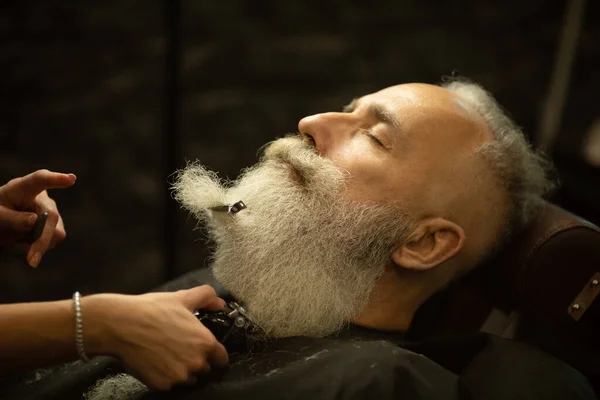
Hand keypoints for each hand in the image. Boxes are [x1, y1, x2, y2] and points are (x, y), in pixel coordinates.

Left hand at [0, 169, 75, 266]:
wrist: (0, 225)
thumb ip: (12, 218)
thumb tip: (35, 220)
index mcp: (24, 188)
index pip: (41, 180)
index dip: (56, 179)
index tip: (71, 180)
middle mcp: (43, 199)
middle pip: (52, 216)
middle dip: (43, 239)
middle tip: (32, 262)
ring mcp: (52, 213)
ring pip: (57, 233)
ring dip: (39, 246)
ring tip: (17, 245)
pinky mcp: (56, 227)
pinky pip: (53, 242)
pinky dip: (38, 248)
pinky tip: (26, 243)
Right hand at [85, 285, 228, 390]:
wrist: (121, 325)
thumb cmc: (152, 310)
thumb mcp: (182, 297)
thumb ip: (206, 297)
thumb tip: (220, 303)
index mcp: (205, 342)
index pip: (221, 358)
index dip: (215, 354)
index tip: (206, 350)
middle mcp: (196, 363)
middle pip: (205, 369)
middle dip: (196, 360)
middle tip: (180, 347)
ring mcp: (179, 376)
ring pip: (188, 379)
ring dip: (182, 370)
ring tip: (167, 353)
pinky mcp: (162, 385)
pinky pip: (169, 384)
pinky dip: (164, 376)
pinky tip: (155, 361)